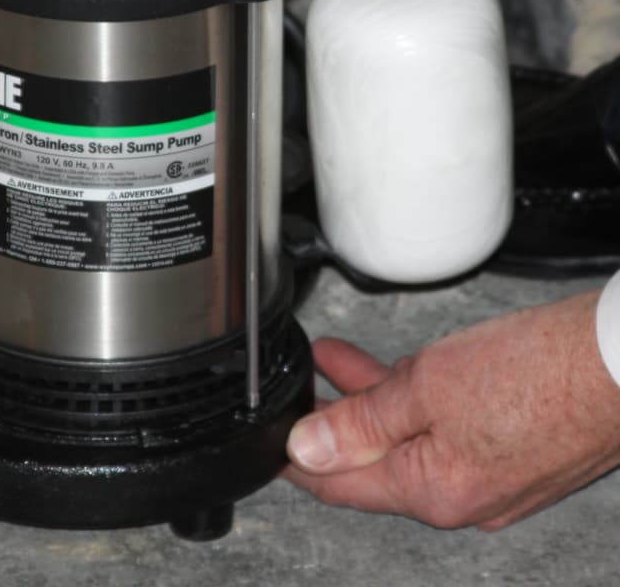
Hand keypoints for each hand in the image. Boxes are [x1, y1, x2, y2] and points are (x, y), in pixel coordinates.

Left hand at [284, 290, 619, 528]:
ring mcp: (492, 478)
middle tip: (304, 383)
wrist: (619, 362)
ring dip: (371, 400)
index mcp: (433, 491)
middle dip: (334, 416)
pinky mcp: (513, 454)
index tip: (273, 442)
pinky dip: (414, 401)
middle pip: (374, 459)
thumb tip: (308, 449)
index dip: (298, 460)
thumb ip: (361, 421)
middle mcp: (463, 498)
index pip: (340, 485)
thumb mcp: (425, 388)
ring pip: (409, 438)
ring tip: (336, 360)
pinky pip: (444, 431)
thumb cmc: (539, 374)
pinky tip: (400, 369)